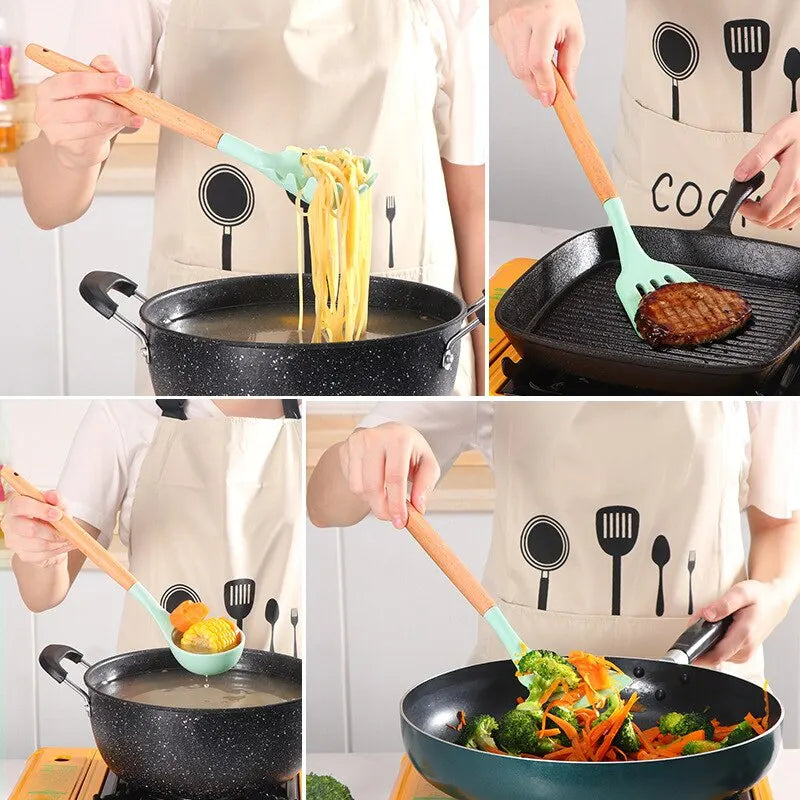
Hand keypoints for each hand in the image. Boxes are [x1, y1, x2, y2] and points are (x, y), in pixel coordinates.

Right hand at [3, 491, 74, 566]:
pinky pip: (42, 555)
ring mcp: (14, 540)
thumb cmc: (51, 515)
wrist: (50, 533)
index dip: (40, 510)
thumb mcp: (58, 503)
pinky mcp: (22, 554)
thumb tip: (52, 495)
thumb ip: (57, 498)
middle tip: (67, 530)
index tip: (58, 514)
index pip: (21, 505)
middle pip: (29, 529)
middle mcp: (10, 522)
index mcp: (15, 504)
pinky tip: (64, 544)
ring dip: (57, 542)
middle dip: (53, 531)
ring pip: (39, 544)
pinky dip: (58, 550)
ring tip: (68, 537)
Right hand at [34, 55, 143, 169]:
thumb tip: (109, 63)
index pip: (74, 81)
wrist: (73, 143)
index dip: (102, 80)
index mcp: (48, 88)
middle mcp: (47, 110)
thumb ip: (98, 71)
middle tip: (134, 105)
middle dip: (114, 106)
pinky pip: (98, 138)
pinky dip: (114, 130)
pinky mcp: (70, 148)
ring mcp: (57, 132)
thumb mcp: (88, 87)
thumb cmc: (81, 109)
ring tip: (133, 116)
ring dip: (118, 119)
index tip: (126, 81)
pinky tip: (123, 124)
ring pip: (94, 125)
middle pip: (85, 107)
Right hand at [338, 423, 440, 528]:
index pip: (395, 477)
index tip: (400, 521)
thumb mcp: (427, 464)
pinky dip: (363, 492)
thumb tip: (418, 507)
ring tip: (385, 494)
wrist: (389, 435)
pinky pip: (351, 483)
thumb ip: (426, 485)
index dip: (396, 503)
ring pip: (359, 487)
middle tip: (391, 518)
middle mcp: (375, 437)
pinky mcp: (345, 450)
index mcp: (399, 438)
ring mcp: (356, 442)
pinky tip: (374, 484)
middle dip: (382, 509)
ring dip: (372, 500)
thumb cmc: (409, 452)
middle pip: (373, 485)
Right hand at [490, 0, 584, 104]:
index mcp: (544, 18)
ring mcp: (506, 26)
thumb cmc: (555, 5)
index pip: (539, 62)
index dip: (544, 85)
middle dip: (536, 87)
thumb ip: (570, 62)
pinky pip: (507, 60)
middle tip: (547, 91)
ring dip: (529, 77)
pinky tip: (528, 54)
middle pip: (524, 70)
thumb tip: (568, 90)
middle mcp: (521, 21)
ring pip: (514, 69)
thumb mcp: (572, 30)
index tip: (549, 99)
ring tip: (540, 67)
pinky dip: (520, 65)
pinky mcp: (497, 31)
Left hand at [692, 579, 791, 667]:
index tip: (685, 652)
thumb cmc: (760, 597)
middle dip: (701, 640)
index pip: (716, 656)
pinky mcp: (744, 652)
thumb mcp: (740, 593)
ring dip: (708, 641)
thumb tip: (707, 615)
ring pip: (718, 654)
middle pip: (714, 655)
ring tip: (710, 621)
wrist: (774, 601)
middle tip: (698, 621)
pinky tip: (717, 628)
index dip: (698, 655)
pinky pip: (724, 652)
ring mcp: (745, 652)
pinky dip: (716, 641)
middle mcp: (746, 648)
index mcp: (744, 635)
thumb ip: (722, 605)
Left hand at [735, 113, 799, 229]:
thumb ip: (757, 156)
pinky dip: (778, 218)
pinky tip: (770, 205)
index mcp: (794, 180)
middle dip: (752, 214)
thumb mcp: (778, 135)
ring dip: (763, 218)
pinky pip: (792, 220)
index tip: (739, 202)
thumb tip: (740, 175)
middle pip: (771, 221)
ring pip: (780, 223)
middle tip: (744, 201)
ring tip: (755, 203)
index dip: (746, 211)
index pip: (765, 212)